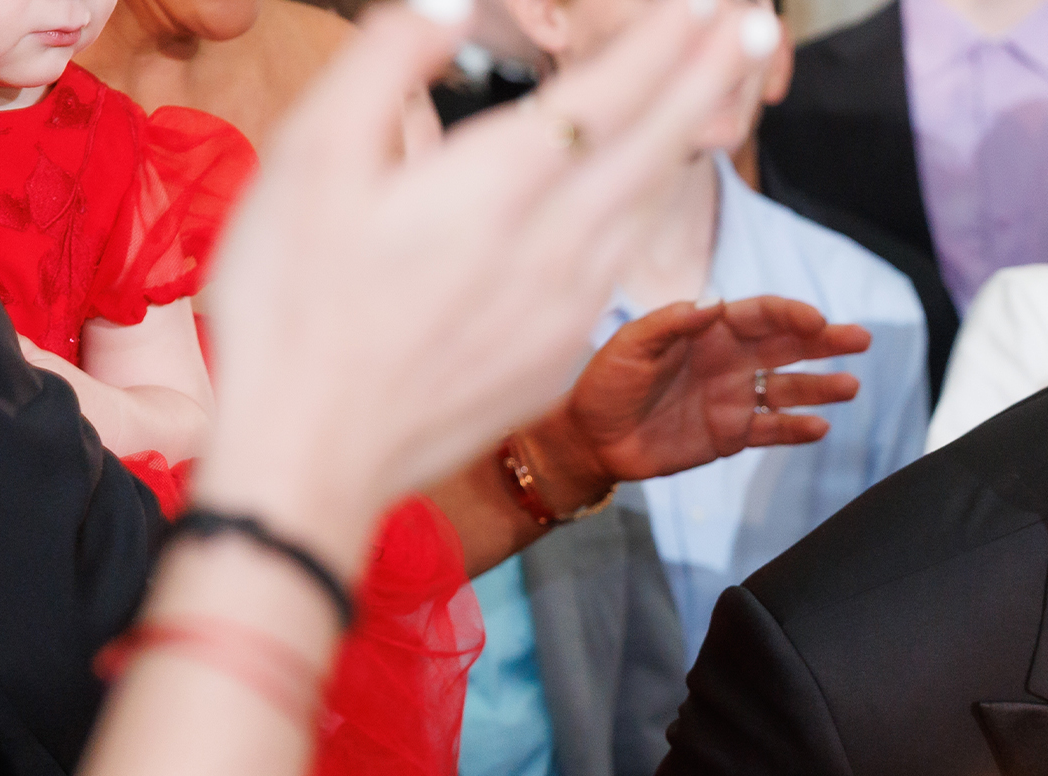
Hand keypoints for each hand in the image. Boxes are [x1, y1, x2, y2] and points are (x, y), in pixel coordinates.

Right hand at [189, 0, 777, 570]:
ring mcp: (567, 306)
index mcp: (494, 187)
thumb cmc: (290, 305)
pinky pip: (618, 264)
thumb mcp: (309, 160)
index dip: (661, 42)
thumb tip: (453, 1)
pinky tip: (639, 197)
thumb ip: (386, 62)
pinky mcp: (559, 353)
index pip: (604, 95)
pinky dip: (644, 212)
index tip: (706, 4)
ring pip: (646, 207)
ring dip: (686, 140)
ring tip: (714, 97)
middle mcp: (553, 244)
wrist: (309, 458)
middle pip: (654, 146)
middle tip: (757, 26)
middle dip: (707, 77)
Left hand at [529, 296, 870, 487]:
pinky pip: (773, 430)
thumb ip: (670, 324)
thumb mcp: (629, 346)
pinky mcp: (732, 435)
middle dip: (826, 341)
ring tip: (851, 386)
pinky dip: (797, 428)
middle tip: (861, 339)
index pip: (760, 315)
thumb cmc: (605, 383)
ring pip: (789, 388)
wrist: (590, 438)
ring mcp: (735, 398)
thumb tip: (713, 304)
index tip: (815, 319)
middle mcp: (730, 360)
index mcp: (709, 331)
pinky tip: (821, 427)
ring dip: (821, 386)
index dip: (790, 314)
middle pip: (788, 346)